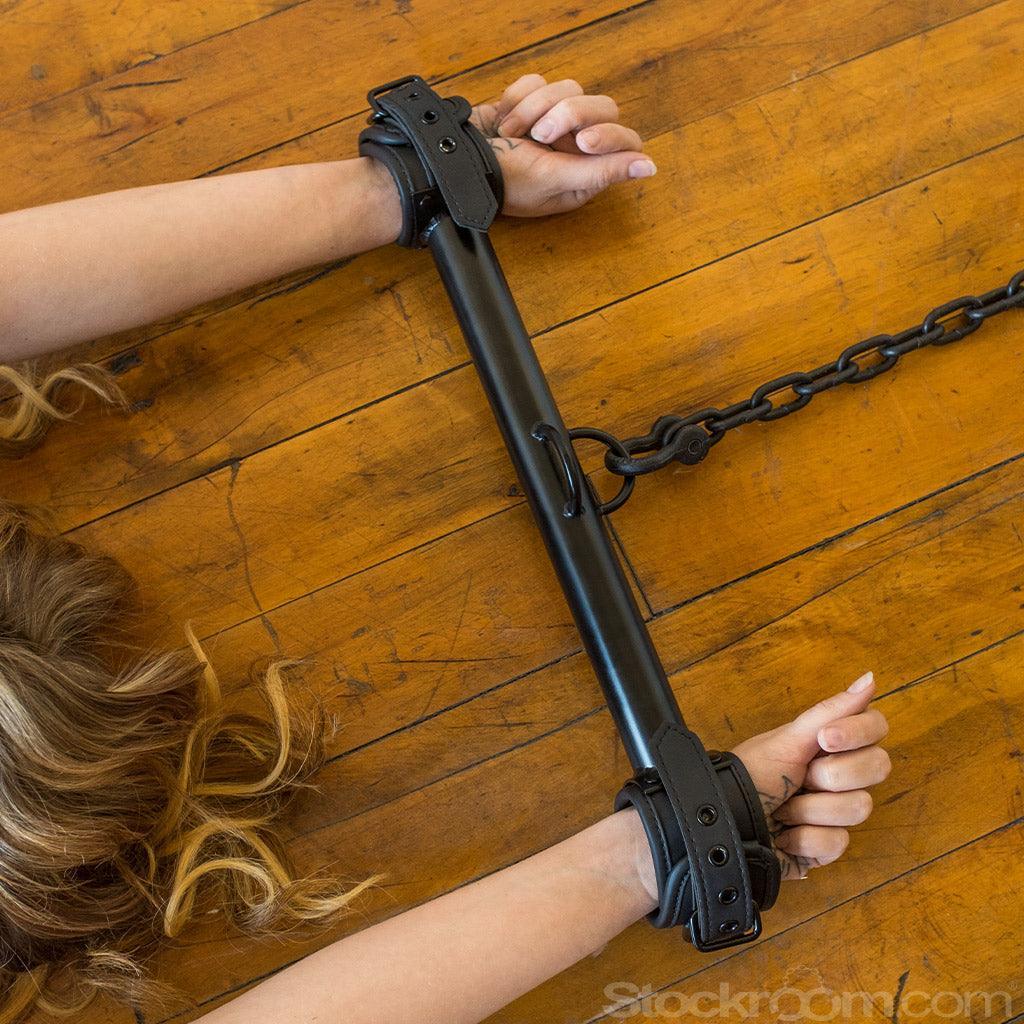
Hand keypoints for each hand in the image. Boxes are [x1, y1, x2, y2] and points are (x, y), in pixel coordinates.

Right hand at [471, 74, 654, 216]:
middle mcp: (575, 147)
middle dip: (567, 115)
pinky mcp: (531, 102)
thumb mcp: (555, 181)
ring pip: (568, 89)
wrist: (456, 161)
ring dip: (535, 109)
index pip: (624, 140)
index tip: (583, 141)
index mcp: (587, 173)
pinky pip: (538, 82)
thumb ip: (602, 172)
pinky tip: (504, 121)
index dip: (608, 135)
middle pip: (600, 107)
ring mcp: (554, 122)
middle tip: (541, 135)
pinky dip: (517, 98)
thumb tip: (648, 167)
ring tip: (512, 132)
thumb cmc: (504, 182)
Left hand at [732, 672, 890, 880]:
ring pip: (858, 807)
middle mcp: (841, 774)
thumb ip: (830, 711)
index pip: (876, 727)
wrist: (725, 822)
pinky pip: (838, 841)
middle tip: (801, 776)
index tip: (825, 739)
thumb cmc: (751, 773)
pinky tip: (784, 835)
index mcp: (831, 743)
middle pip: (877, 766)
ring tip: (782, 807)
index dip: (859, 732)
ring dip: (809, 808)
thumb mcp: (787, 739)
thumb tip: (870, 678)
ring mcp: (837, 811)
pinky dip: (804, 837)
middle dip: (831, 774)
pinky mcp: (829, 846)